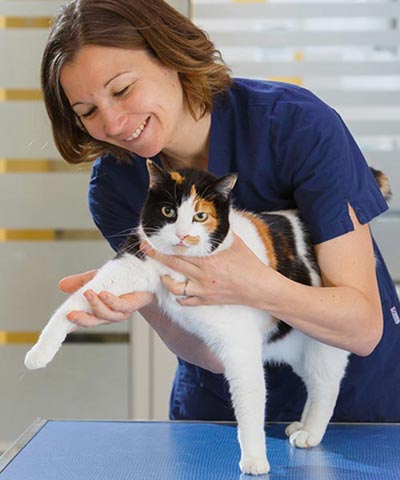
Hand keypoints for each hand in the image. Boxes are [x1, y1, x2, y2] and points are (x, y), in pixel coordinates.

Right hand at [58, 270, 154, 327]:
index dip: (72, 323)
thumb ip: (81, 282)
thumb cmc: (122, 280)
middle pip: (93, 322)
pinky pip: (120, 306)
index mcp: (99, 311)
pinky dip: (110, 301)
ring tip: (87, 293)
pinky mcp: (133, 304)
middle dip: (81, 319)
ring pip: (106, 314)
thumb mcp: (98, 278)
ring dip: (95, 305)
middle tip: (69, 314)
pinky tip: (103, 294)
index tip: (60, 324)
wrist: (147, 276)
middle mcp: (110, 314)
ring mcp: (122, 311)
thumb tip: (61, 285)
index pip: (83, 319)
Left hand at [142, 235, 271, 307]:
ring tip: (163, 274)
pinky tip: (178, 292)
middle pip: (172, 265)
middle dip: (156, 256)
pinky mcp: (206, 301)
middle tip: (145, 248)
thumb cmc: (249, 263)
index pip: (179, 250)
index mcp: (208, 259)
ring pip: (174, 287)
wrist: (259, 287)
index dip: (163, 245)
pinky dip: (179, 298)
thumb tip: (213, 215)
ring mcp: (203, 290)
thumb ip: (220, 231)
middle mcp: (202, 275)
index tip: (152, 239)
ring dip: (166, 281)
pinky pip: (186, 302)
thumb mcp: (234, 242)